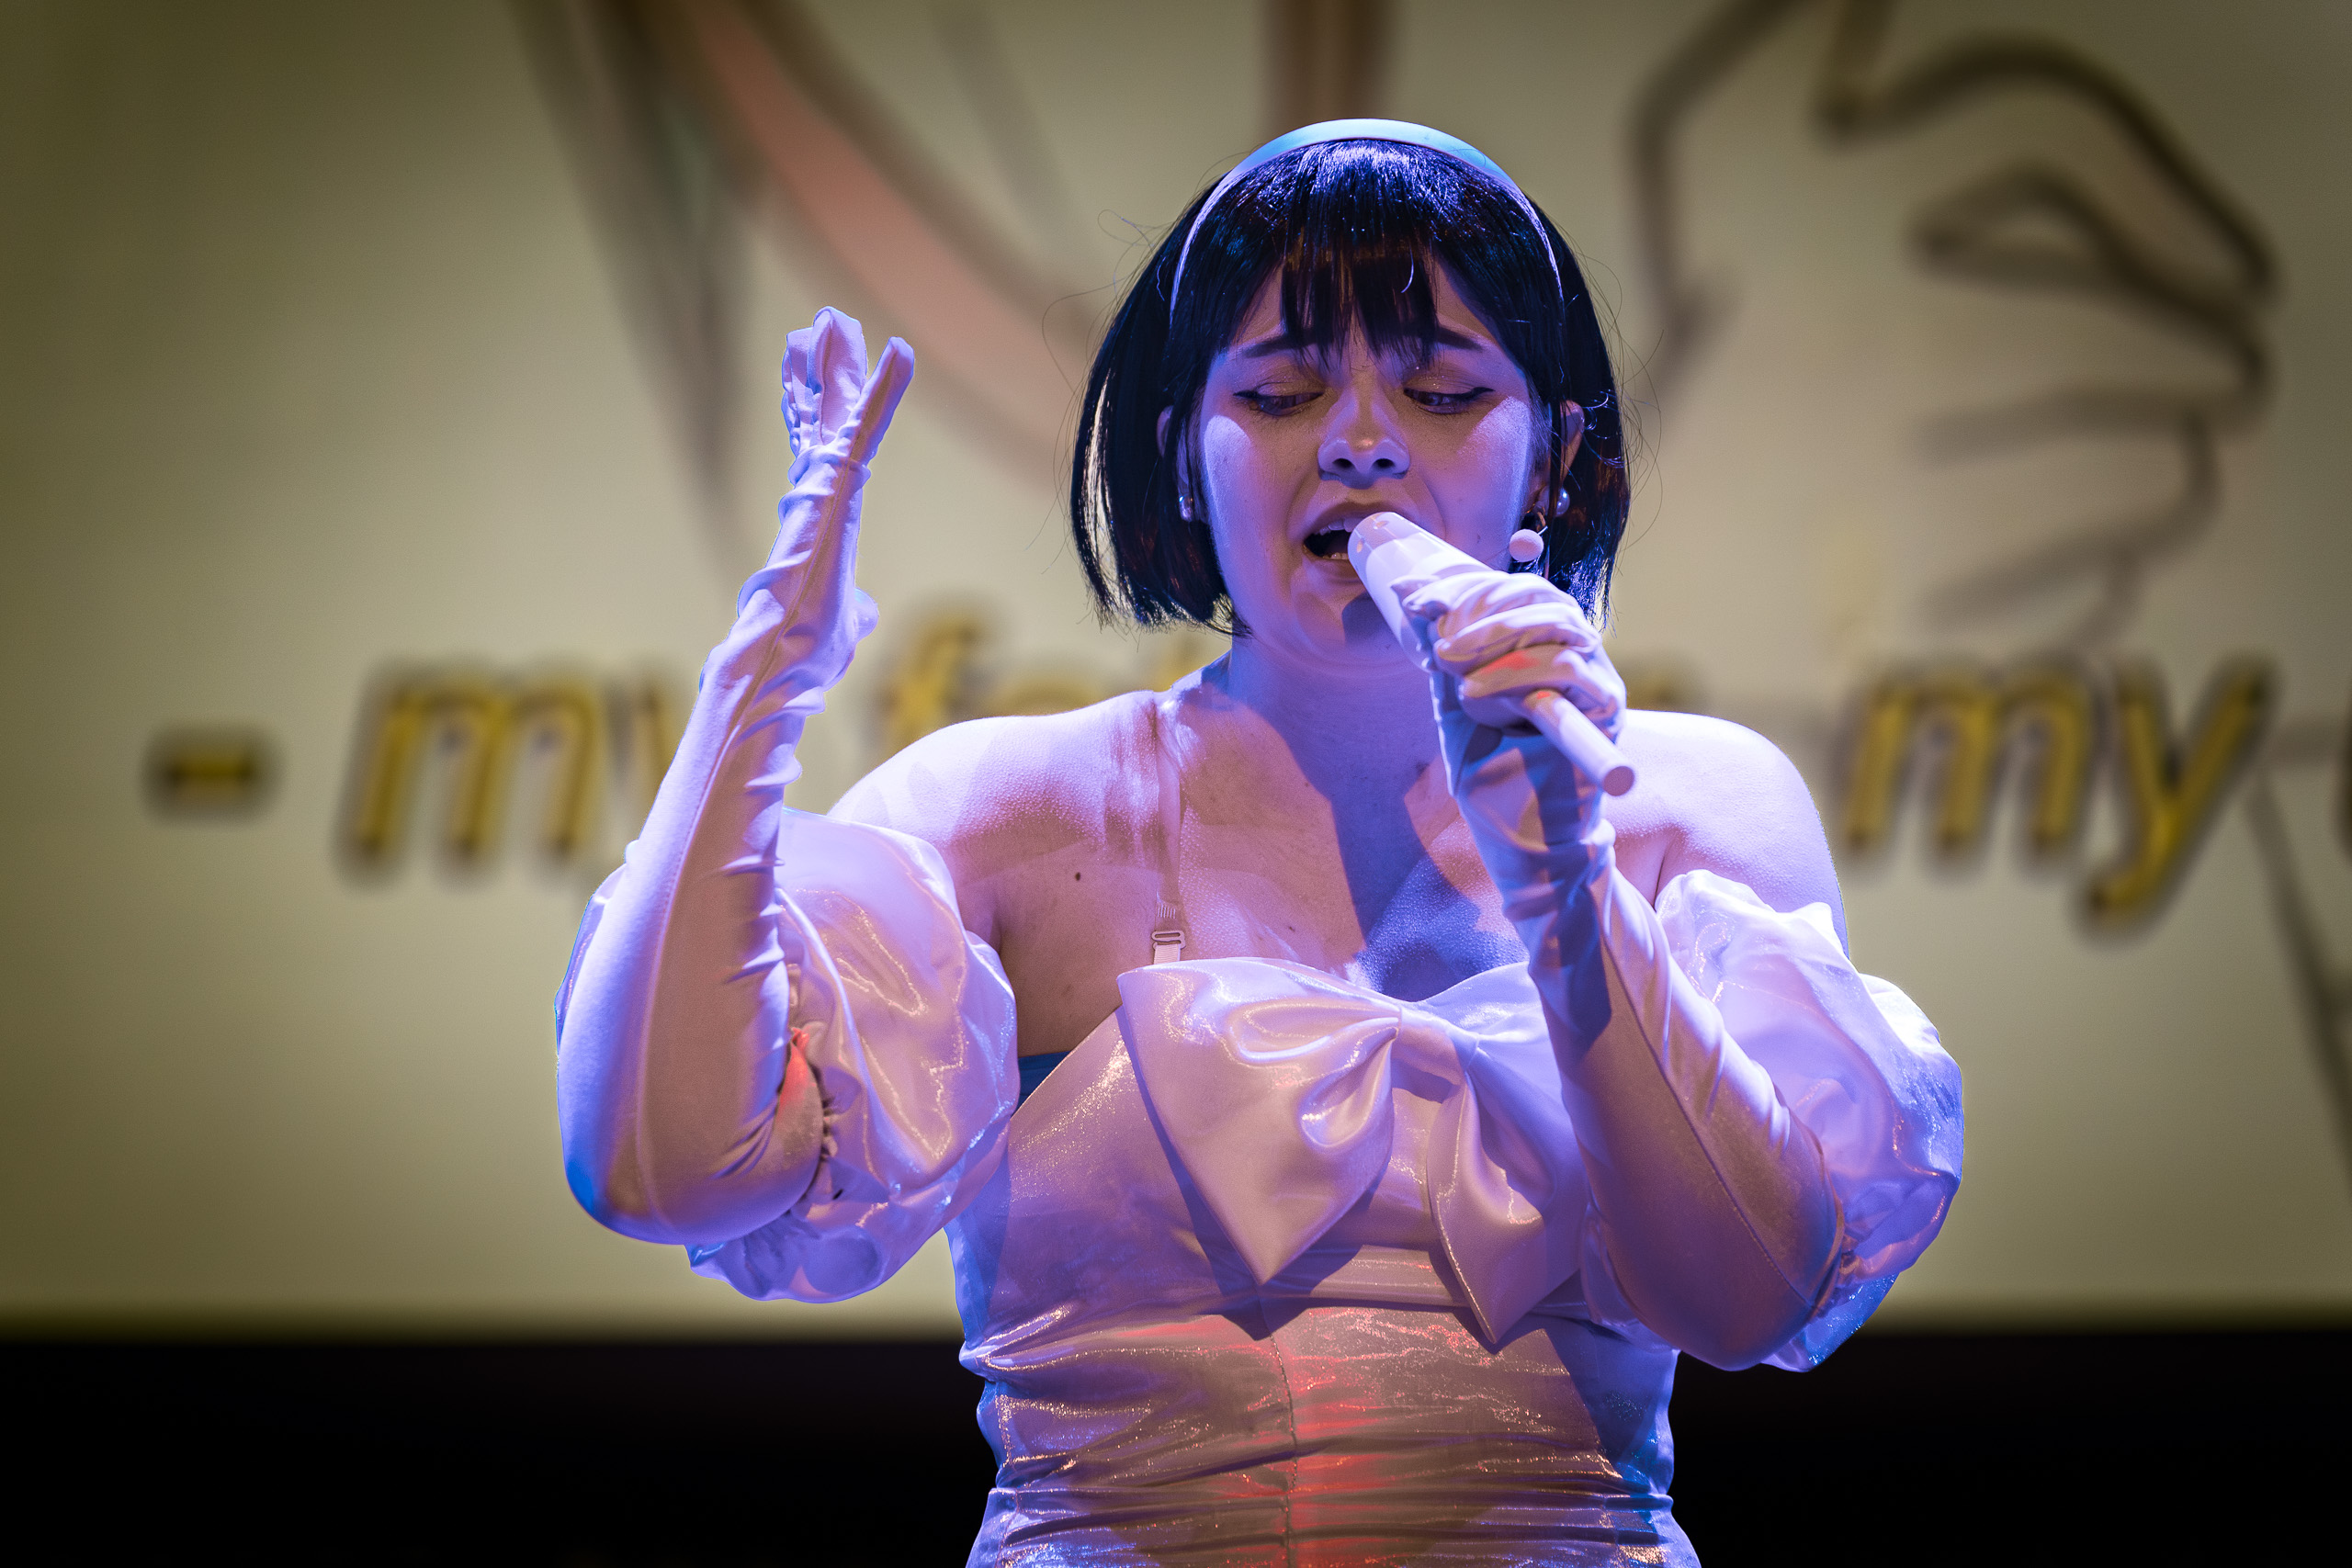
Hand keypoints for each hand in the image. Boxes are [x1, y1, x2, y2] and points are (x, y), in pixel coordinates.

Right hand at [747, 308, 914, 696]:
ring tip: (835, 320)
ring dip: (839, 364)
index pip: (817, 448)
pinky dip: (885, 391)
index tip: (805, 373)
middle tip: (824, 324)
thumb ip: (855, 605)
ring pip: (835, 412)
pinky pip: (865, 429)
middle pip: (821, 417)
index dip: (812, 409)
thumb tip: (867, 610)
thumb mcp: (845, 621)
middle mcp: (814, 494)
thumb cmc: (806, 653)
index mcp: (819, 517)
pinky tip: (900, 355)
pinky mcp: (834, 489)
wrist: (781, 665)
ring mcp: (821, 488)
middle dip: (823, 370)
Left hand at [1400, 566, 1625, 807]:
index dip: (1463, 586)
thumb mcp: (1455, 700)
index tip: (1411, 598)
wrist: (1519, 836)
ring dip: (1495, 641)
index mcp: (1545, 644)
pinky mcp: (1607, 708)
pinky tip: (1474, 695)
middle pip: (1539, 597)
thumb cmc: (1492, 769)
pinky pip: (1566, 668)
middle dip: (1479, 610)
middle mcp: (1578, 652)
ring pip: (1555, 624)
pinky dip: (1516, 673)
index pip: (1515, 590)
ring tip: (1452, 674)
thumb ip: (1446, 654)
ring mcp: (1597, 677)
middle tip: (1437, 647)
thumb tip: (1415, 601)